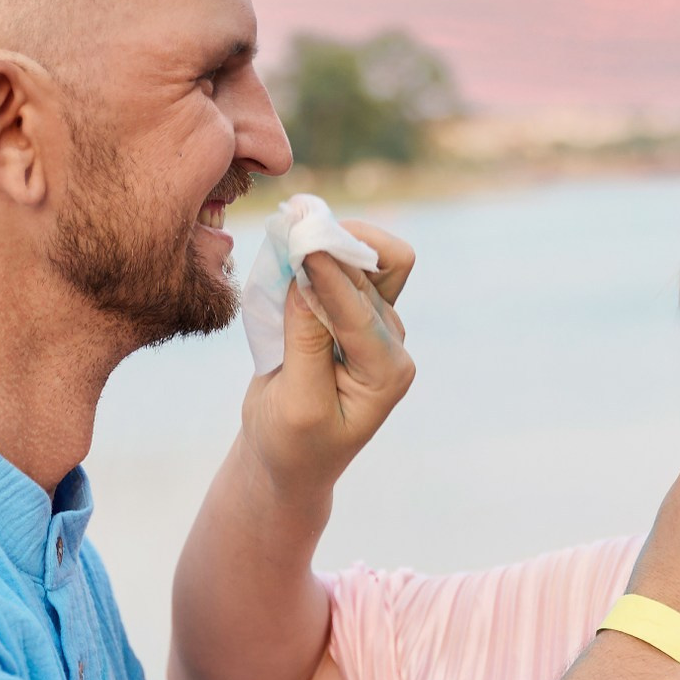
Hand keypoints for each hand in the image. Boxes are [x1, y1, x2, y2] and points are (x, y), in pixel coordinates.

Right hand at [240, 221, 417, 494]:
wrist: (287, 458)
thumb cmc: (292, 442)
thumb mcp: (297, 402)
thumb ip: (306, 341)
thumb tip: (307, 275)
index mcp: (387, 373)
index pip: (359, 312)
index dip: (328, 272)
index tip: (301, 238)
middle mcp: (391, 345)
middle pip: (370, 278)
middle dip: (331, 249)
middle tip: (291, 221)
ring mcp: (376, 326)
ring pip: (367, 264)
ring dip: (331, 245)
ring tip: (291, 230)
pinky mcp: (356, 314)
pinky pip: (351, 269)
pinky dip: (327, 254)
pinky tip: (294, 248)